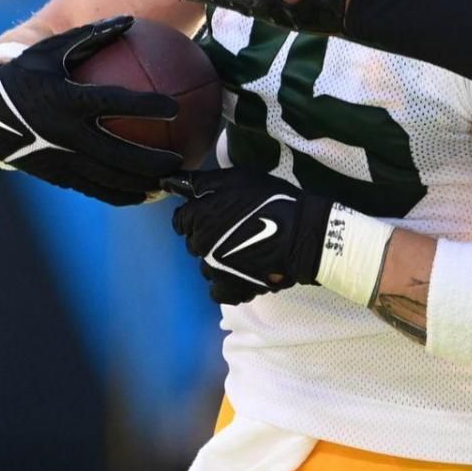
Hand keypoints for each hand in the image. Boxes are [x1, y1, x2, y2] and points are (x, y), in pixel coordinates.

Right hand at [0, 17, 182, 205]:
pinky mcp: (59, 175)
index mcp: (68, 100)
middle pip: (120, 154)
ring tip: (171, 185)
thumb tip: (130, 20)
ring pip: (110, 179)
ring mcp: (62, 159)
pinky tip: (145, 195)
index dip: (146, 106)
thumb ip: (91, 37)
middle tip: (181, 160)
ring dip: (143, 185)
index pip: (115, 104)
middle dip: (153, 161)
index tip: (175, 106)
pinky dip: (122, 195)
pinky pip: (95, 189)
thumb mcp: (51, 50)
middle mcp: (67, 134)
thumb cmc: (23, 74)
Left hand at [166, 168, 334, 303]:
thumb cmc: (271, 200)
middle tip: (234, 229)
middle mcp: (201, 245)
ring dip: (217, 260)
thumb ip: (201, 182)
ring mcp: (215, 270)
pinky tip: (241, 272)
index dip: (198, 214)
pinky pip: (218, 291)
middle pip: (193, 243)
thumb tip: (169, 182)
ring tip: (243, 251)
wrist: (303, 234)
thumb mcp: (236, 179)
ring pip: (206, 266)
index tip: (217, 212)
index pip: (181, 220)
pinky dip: (226, 283)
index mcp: (198, 217)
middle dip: (207, 236)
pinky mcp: (232, 288)